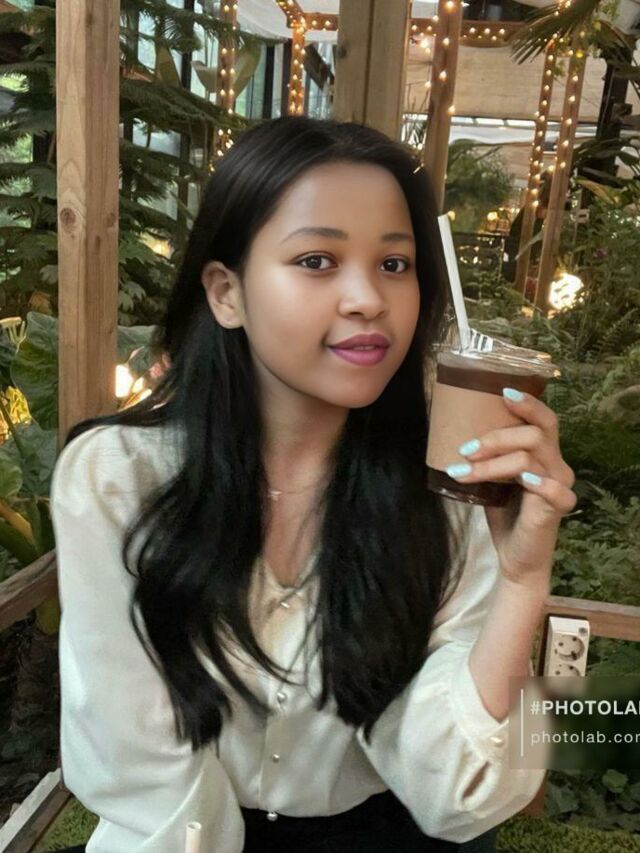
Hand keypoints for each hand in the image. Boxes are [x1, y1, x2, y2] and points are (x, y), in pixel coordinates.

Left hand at [446, 388, 576, 587]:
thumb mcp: (491, 477)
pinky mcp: (559, 508)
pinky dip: (536, 482)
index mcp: (543, 453)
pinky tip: (521, 483)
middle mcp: (557, 465)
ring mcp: (560, 485)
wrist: (515, 557)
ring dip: (491, 463)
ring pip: (529, 458)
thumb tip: (452, 430)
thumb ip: (486, 455)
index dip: (528, 403)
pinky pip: (553, 489)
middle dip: (495, 437)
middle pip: (535, 434)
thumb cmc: (503, 513)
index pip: (544, 419)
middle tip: (465, 449)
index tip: (502, 391)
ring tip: (462, 471)